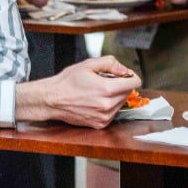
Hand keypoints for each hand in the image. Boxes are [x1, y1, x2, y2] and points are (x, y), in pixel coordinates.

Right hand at [18, 56, 140, 128]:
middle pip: (128, 92)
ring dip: (114, 96)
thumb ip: (110, 63)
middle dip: (120, 85)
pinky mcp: (100, 124)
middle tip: (104, 81)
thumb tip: (124, 69)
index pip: (135, 82)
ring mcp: (104, 117)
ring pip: (121, 103)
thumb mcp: (88, 64)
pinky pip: (113, 113)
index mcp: (107, 89)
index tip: (122, 74)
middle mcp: (108, 105)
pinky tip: (94, 101)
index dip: (129, 75)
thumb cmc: (68, 82)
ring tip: (97, 92)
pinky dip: (108, 106)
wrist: (53, 100)